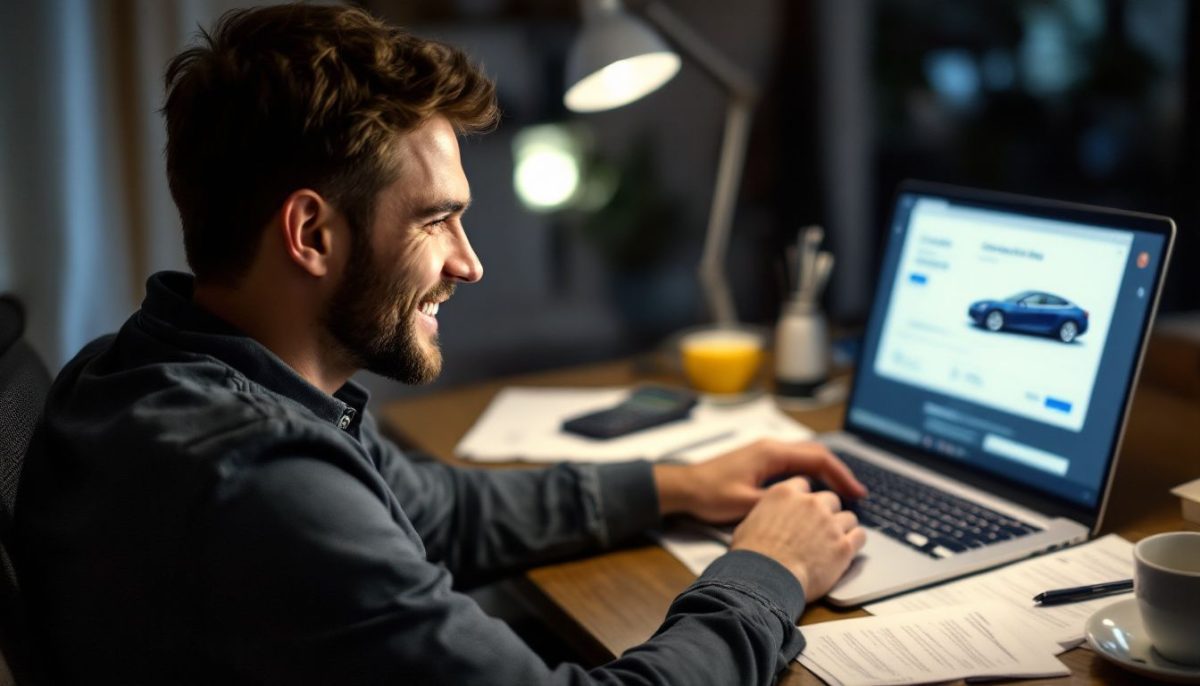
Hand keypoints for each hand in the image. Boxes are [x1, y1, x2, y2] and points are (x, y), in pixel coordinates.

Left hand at [653, 439, 866, 523]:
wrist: (684, 488)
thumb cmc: (710, 494)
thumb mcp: (746, 503)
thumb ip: (777, 502)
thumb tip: (807, 506)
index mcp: (771, 453)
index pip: (817, 458)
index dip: (841, 475)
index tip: (857, 493)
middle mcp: (771, 447)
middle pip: (816, 455)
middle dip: (839, 474)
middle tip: (857, 496)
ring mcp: (766, 453)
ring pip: (806, 458)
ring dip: (826, 474)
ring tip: (843, 496)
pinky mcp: (761, 462)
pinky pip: (794, 465)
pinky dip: (811, 476)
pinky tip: (817, 494)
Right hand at [730, 477, 865, 598]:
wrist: (766, 579)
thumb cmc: (752, 557)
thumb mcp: (748, 525)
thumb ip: (766, 515)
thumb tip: (767, 521)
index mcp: (784, 494)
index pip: (804, 485)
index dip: (805, 498)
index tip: (805, 508)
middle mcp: (810, 504)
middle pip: (830, 499)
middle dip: (827, 512)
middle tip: (820, 528)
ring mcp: (829, 523)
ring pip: (848, 517)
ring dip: (842, 528)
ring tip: (834, 542)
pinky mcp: (844, 546)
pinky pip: (860, 536)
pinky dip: (855, 542)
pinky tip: (848, 549)